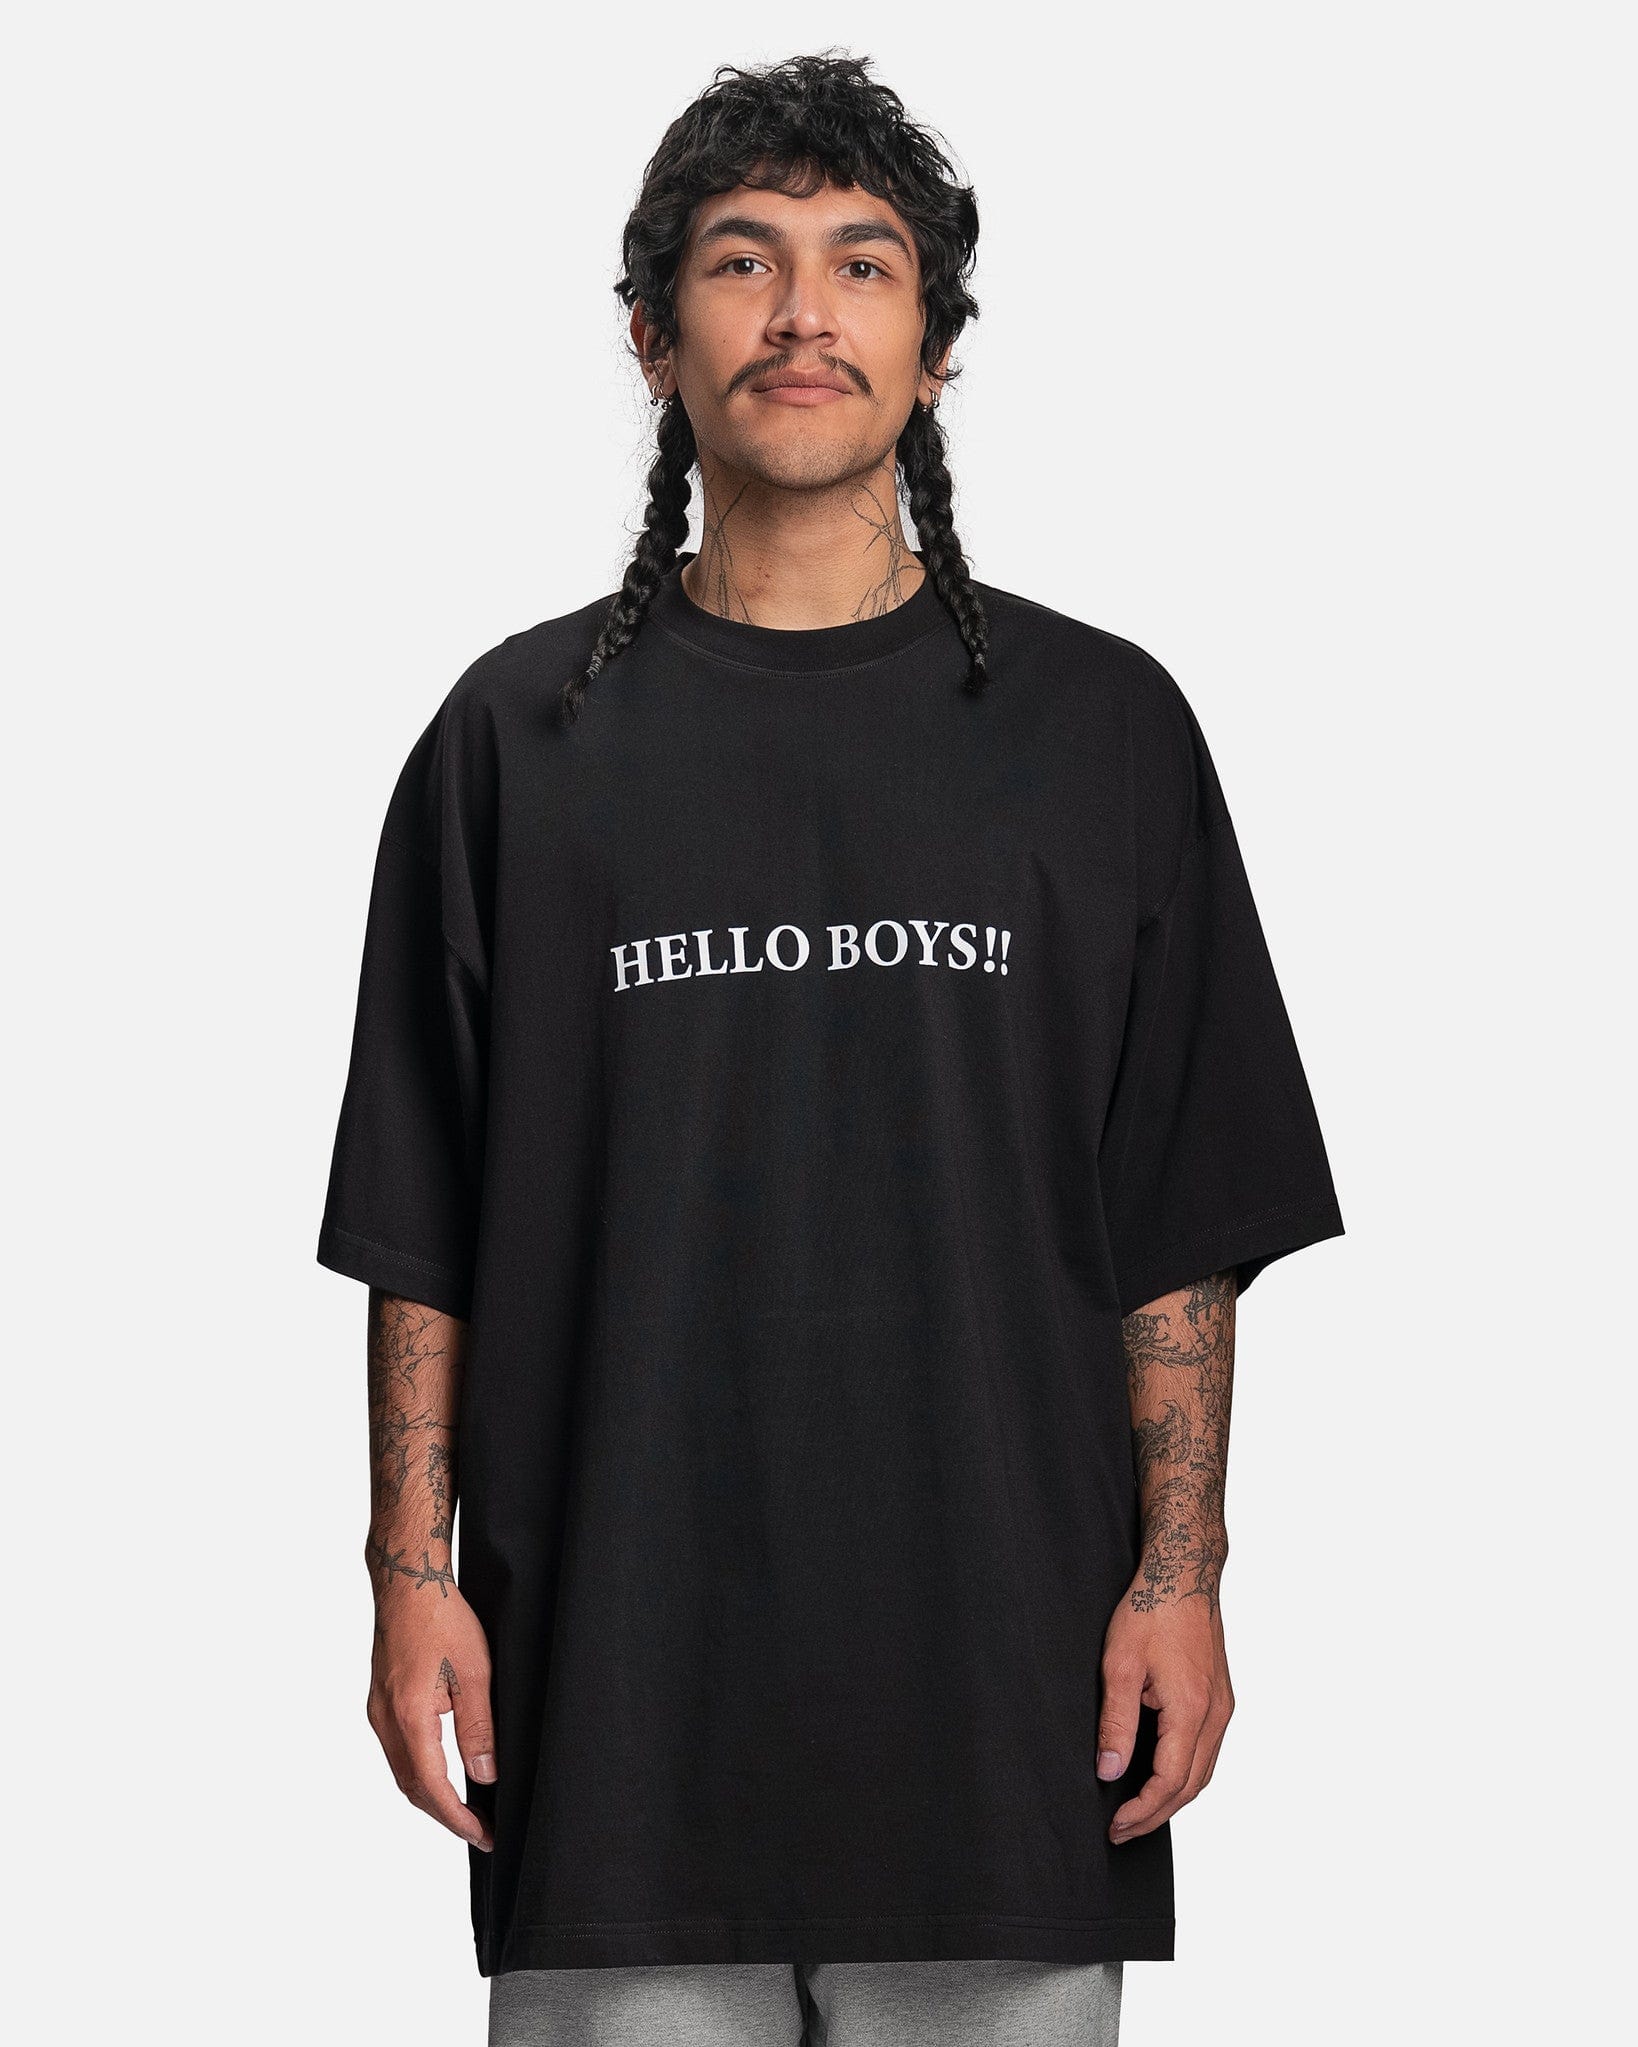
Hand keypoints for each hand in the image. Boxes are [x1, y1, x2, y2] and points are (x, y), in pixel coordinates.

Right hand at [367, 1582, 495, 1850]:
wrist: (407, 1582)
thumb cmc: (441, 1617)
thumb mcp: (474, 1672)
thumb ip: (479, 1728)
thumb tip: (485, 1776)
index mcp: (408, 1716)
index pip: (432, 1786)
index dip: (458, 1818)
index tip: (483, 1836)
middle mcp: (385, 1720)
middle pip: (412, 1787)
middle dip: (446, 1815)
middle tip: (480, 1831)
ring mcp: (378, 1711)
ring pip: (403, 1771)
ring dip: (432, 1795)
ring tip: (466, 1810)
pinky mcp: (380, 1701)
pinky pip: (398, 1751)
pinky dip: (420, 1771)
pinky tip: (442, 1773)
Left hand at [1096, 1585, 1233, 1842]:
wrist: (1184, 1573)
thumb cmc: (1150, 1610)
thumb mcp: (1119, 1665)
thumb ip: (1115, 1723)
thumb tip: (1109, 1772)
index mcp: (1193, 1710)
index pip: (1170, 1781)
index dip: (1143, 1811)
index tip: (1115, 1827)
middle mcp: (1217, 1714)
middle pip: (1192, 1785)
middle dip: (1156, 1814)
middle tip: (1121, 1831)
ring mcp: (1223, 1706)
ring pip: (1204, 1771)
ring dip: (1173, 1798)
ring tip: (1137, 1812)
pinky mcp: (1221, 1697)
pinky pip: (1207, 1750)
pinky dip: (1185, 1774)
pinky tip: (1161, 1776)